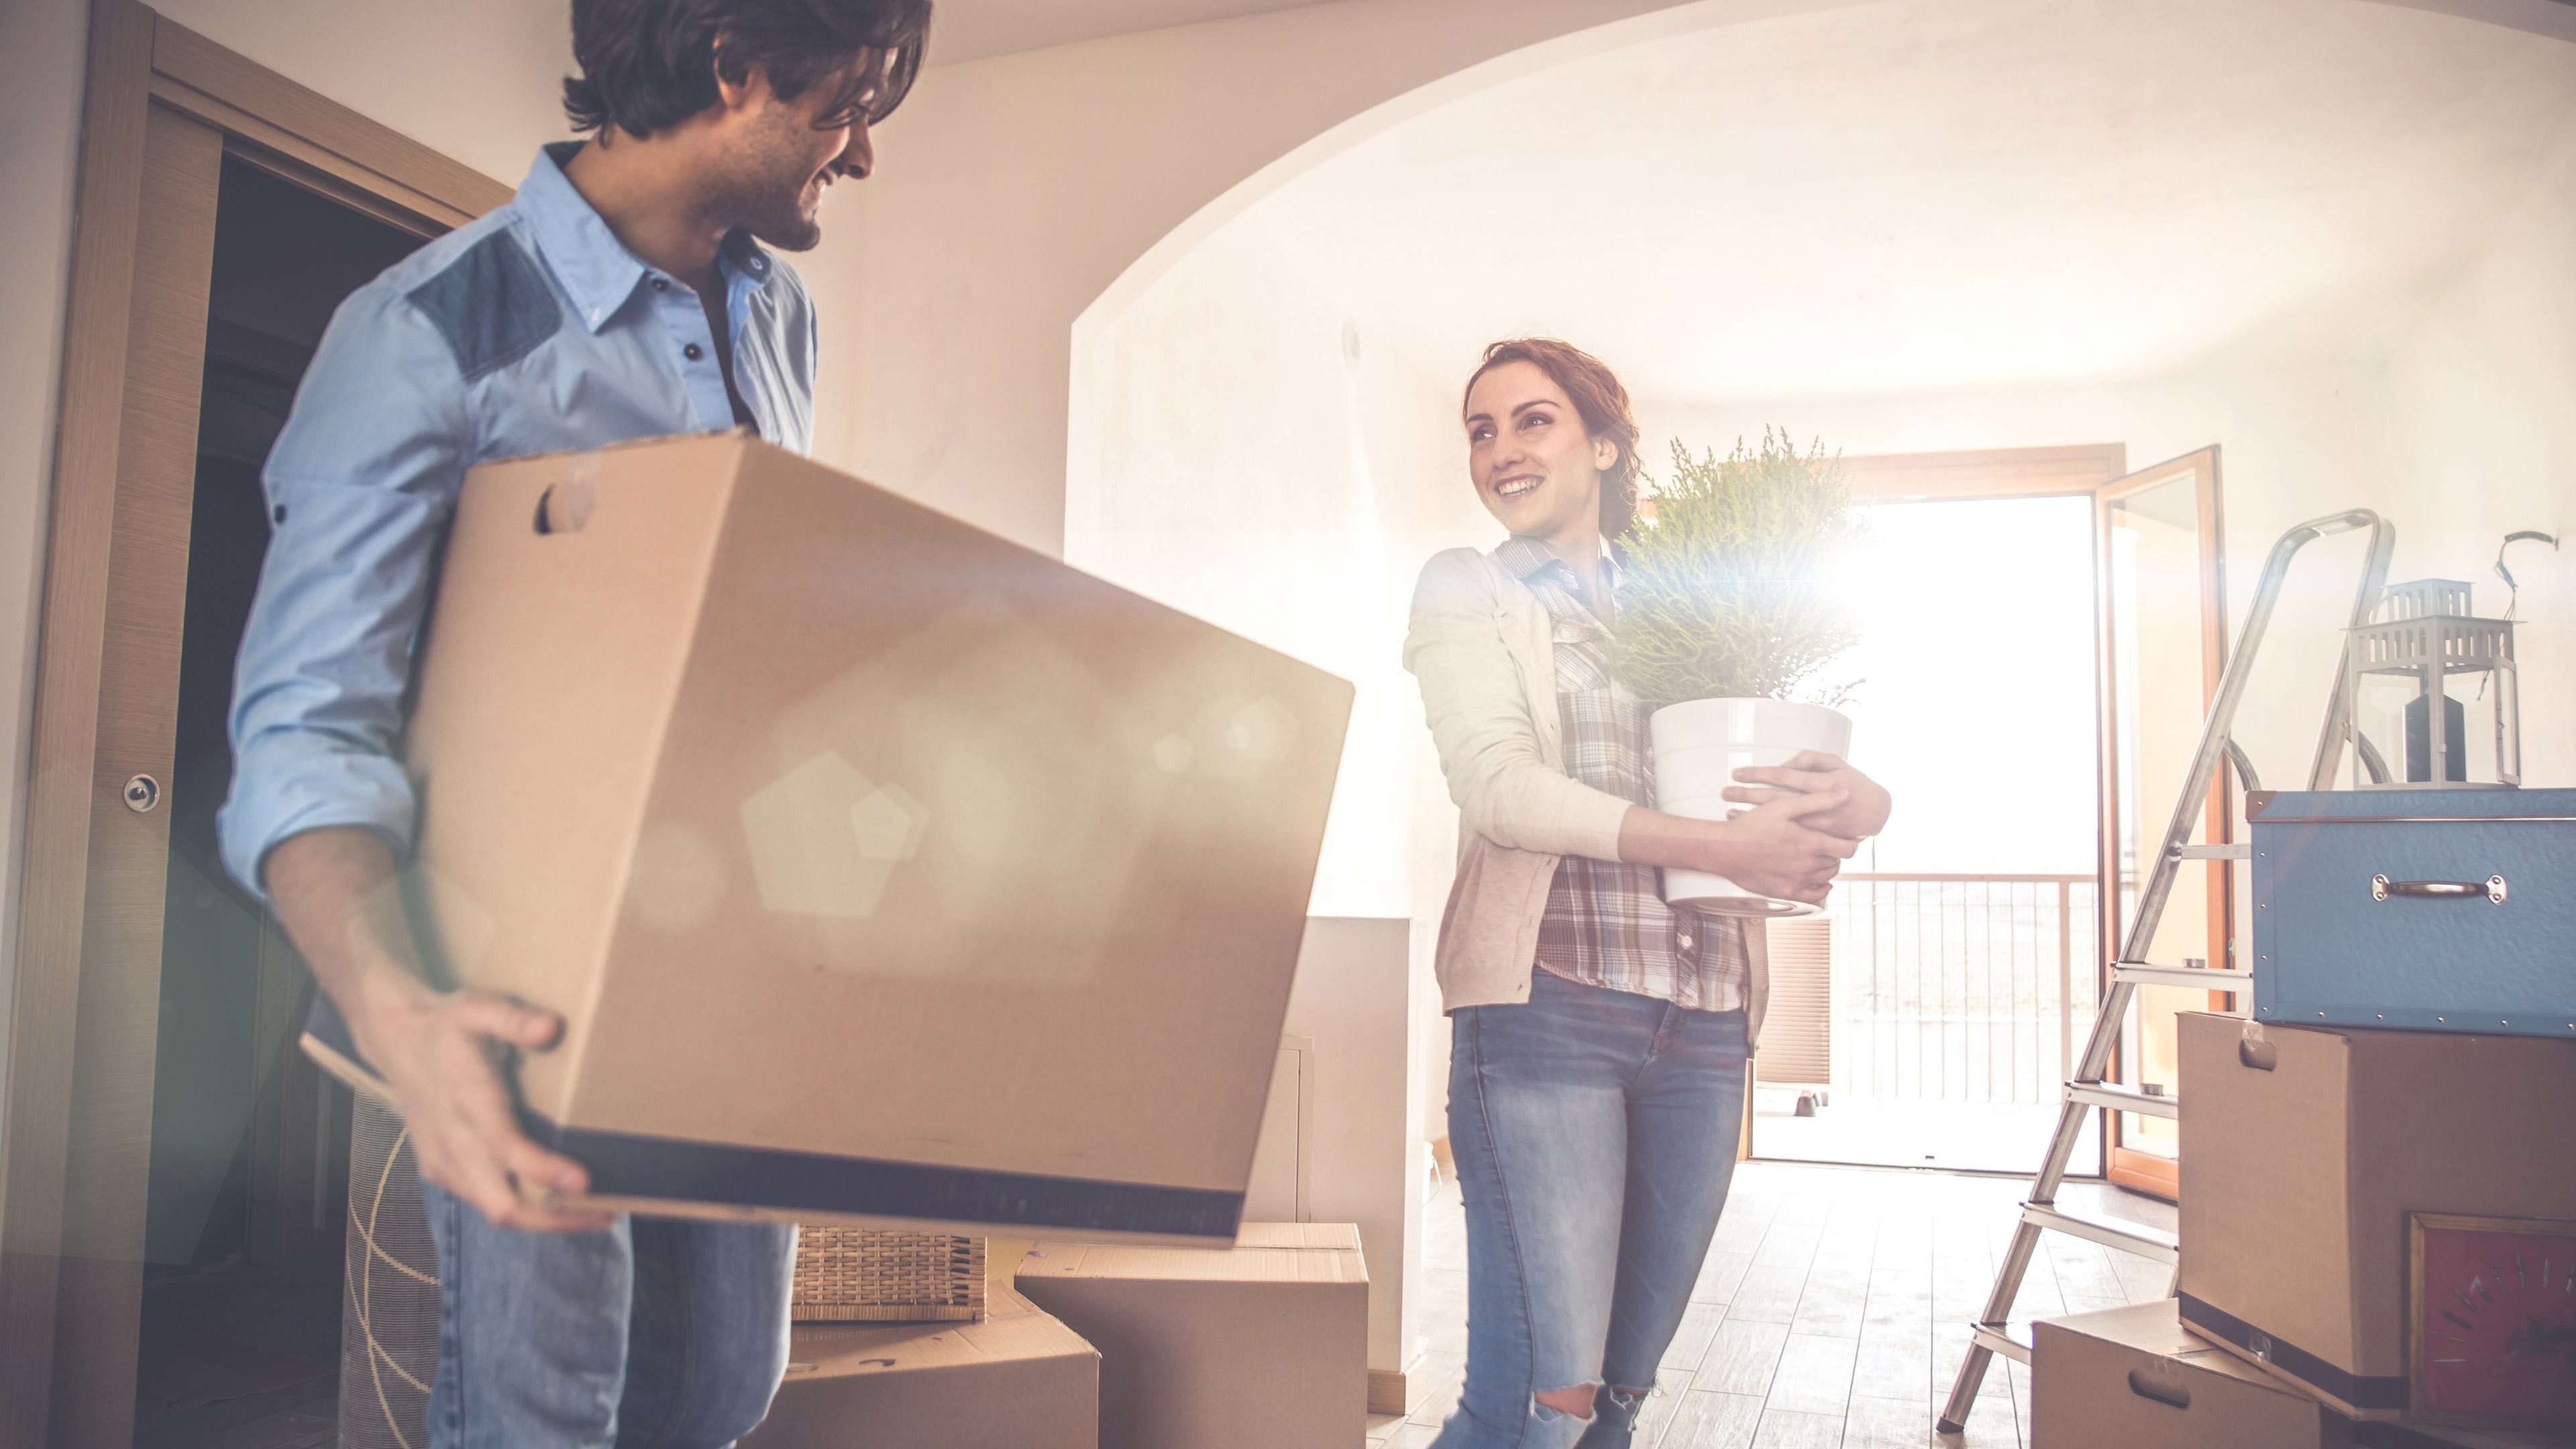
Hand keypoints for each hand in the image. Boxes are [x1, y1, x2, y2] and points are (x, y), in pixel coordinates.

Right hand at [349, 971, 608, 1232]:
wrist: (397, 1042)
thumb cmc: (447, 1025)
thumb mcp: (478, 1007)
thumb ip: (513, 1018)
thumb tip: (550, 1027)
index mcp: (467, 1100)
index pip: (504, 1148)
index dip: (543, 1170)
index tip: (584, 1181)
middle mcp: (452, 1140)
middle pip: (501, 1203)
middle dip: (553, 1219)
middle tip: (606, 1215)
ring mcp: (443, 1161)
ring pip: (493, 1211)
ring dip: (543, 1221)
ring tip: (594, 1215)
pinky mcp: (439, 1171)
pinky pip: (482, 1202)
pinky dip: (520, 1211)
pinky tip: (555, 1204)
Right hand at [1694, 788, 1859, 905]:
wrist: (1726, 849)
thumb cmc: (1752, 826)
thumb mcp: (1783, 806)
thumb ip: (1817, 801)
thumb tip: (1844, 794)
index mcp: (1812, 843)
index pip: (1849, 848)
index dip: (1851, 841)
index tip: (1847, 836)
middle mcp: (1809, 865)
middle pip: (1837, 862)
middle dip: (1835, 852)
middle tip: (1827, 843)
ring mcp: (1799, 881)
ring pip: (1828, 877)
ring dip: (1828, 867)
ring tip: (1818, 856)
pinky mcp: (1787, 892)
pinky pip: (1815, 895)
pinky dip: (1821, 888)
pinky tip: (1819, 881)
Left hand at [1723, 750, 1891, 839]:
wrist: (1876, 811)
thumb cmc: (1852, 782)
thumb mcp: (1836, 763)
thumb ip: (1811, 760)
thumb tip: (1786, 764)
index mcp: (1822, 782)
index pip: (1784, 776)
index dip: (1760, 774)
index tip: (1737, 772)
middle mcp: (1818, 805)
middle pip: (1777, 799)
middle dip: (1749, 795)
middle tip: (1724, 791)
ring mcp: (1818, 824)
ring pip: (1780, 821)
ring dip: (1754, 816)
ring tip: (1729, 812)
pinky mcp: (1819, 839)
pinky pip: (1790, 836)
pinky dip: (1770, 832)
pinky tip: (1751, 830)